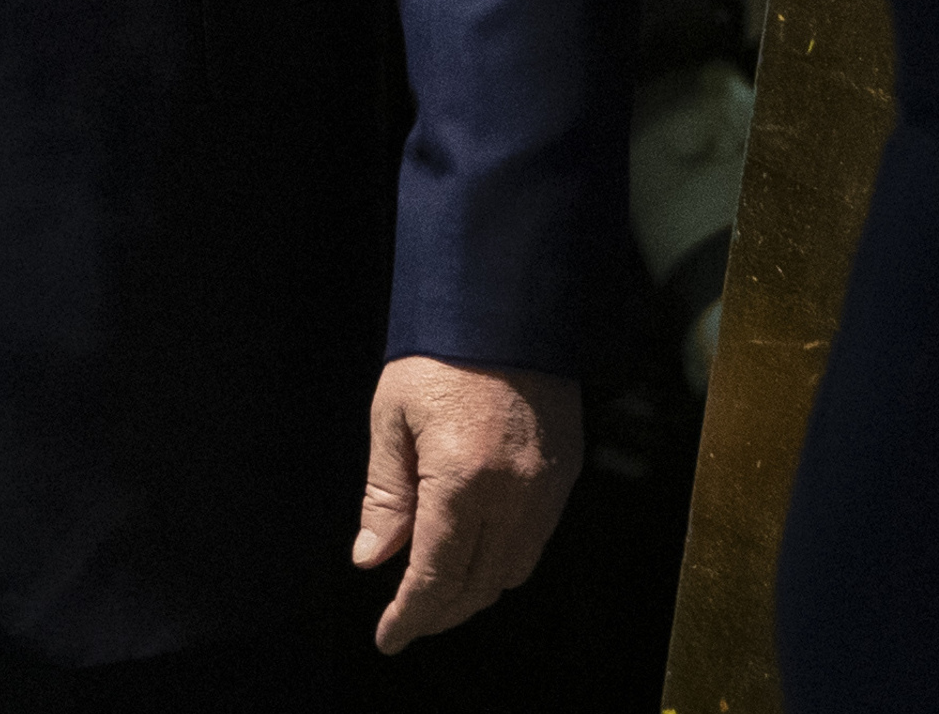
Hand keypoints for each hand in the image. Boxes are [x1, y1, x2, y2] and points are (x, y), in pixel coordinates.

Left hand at [354, 356, 581, 651]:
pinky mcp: (566, 471)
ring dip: (475, 590)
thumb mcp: (392, 418)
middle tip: (409, 618)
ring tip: (440, 589)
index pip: (436, 577)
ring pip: (513, 571)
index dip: (411, 616)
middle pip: (478, 586)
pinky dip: (506, 559)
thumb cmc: (440, 351)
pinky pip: (538, 540)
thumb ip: (384, 495)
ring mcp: (547, 486)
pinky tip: (478, 548)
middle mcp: (513, 494)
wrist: (506, 300)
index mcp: (461, 480)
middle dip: (441, 612)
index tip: (390, 637)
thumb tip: (372, 557)